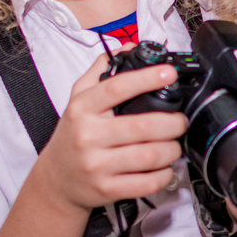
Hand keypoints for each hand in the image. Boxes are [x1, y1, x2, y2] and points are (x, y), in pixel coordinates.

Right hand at [29, 52, 186, 217]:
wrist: (56, 181)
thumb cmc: (73, 137)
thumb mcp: (78, 100)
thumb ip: (100, 71)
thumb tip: (128, 46)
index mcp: (82, 109)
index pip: (116, 88)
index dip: (147, 78)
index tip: (169, 73)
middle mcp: (88, 136)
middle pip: (143, 126)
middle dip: (173, 123)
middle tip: (180, 121)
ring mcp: (96, 165)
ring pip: (149, 156)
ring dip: (172, 149)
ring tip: (174, 144)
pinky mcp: (107, 189)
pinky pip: (146, 182)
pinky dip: (164, 174)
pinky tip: (164, 167)